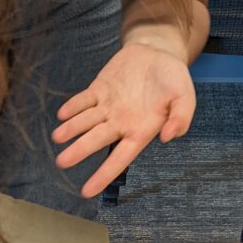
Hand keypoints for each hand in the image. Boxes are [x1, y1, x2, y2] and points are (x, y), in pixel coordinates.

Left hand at [51, 41, 195, 197]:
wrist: (158, 52)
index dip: (104, 175)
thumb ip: (181, 118)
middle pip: (97, 140)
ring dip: (71, 129)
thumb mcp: (185, 96)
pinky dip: (73, 106)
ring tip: (57, 137)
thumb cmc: (173, 79)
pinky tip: (62, 114)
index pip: (120, 158)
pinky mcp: (99, 89)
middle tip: (62, 162)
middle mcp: (121, 123)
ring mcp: (108, 107)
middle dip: (80, 151)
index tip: (88, 191)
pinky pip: (84, 100)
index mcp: (141, 131)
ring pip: (86, 121)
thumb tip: (167, 137)